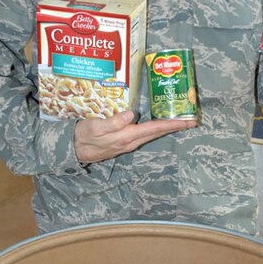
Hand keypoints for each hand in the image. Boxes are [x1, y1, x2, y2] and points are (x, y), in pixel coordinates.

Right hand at [74, 109, 196, 163]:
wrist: (72, 149)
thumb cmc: (82, 136)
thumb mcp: (95, 127)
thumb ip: (113, 122)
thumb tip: (132, 114)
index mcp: (127, 137)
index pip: (154, 129)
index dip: (172, 124)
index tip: (188, 121)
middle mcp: (131, 141)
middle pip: (157, 132)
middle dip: (174, 126)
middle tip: (190, 119)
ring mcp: (127, 142)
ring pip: (151, 133)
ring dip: (165, 127)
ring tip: (178, 119)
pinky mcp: (122, 141)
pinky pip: (143, 134)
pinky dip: (154, 128)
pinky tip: (157, 122)